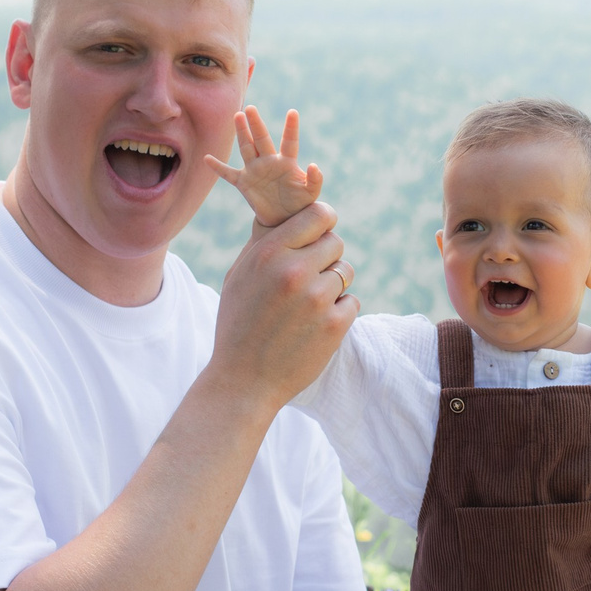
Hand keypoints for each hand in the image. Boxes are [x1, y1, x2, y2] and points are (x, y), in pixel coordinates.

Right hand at [204, 106, 324, 228]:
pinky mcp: (244, 183)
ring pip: (246, 148)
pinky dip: (218, 167)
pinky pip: (228, 174)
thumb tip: (313, 165)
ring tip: (238, 116)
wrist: (283, 218)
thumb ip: (315, 180)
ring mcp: (255, 170)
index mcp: (286, 163)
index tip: (293, 112)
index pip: (289, 142)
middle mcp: (269, 162)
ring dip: (242, 133)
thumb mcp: (310, 193)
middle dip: (256, 124)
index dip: (291, 128)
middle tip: (250, 108)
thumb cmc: (299, 203)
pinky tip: (207, 158)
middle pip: (261, 139)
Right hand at [208, 196, 355, 408]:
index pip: (318, 215)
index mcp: (270, 253)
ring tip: (309, 305)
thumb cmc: (238, 324)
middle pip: (336, 243)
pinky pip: (352, 302)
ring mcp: (317, 298)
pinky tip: (315, 326)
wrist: (243, 380)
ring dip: (334, 285)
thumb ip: (264, 241)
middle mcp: (295, 271)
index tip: (321, 232)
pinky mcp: (335, 325)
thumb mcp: (239, 275)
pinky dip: (339, 312)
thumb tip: (283, 209)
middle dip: (327, 257)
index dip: (323, 222)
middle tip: (309, 278)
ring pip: (346, 273)